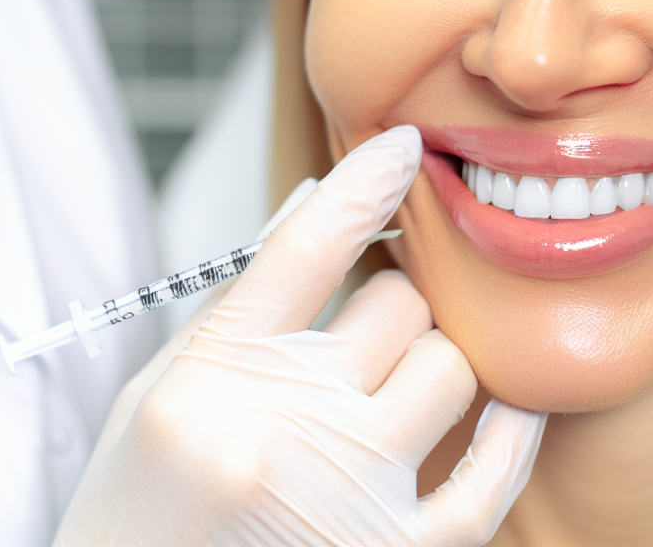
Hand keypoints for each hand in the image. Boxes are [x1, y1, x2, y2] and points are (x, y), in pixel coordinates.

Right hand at [56, 127, 545, 544]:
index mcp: (214, 375)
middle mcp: (283, 430)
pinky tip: (509, 409)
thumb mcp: (162, 387)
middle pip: (397, 306)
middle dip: (387, 305)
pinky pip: (489, 481)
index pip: (306, 246)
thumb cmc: (142, 505)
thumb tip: (320, 215)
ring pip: (448, 370)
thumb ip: (240, 305)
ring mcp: (346, 501)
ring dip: (429, 365)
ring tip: (392, 391)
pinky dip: (509, 435)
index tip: (399, 147)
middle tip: (363, 333)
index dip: (361, 184)